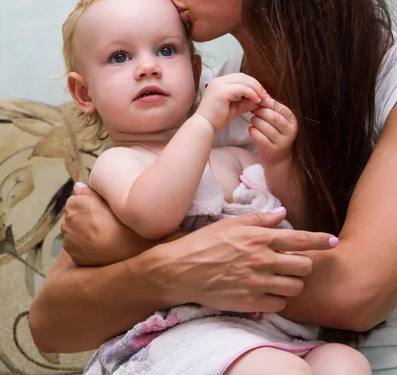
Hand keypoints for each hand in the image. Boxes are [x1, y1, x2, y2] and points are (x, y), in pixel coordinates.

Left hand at [61, 184, 152, 265]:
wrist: (127, 249)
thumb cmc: (119, 220)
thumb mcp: (107, 200)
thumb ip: (88, 192)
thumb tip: (76, 187)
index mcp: (72, 205)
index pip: (76, 201)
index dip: (89, 205)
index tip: (100, 211)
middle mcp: (66, 223)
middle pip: (73, 218)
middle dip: (83, 219)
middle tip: (103, 223)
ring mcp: (69, 241)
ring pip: (75, 234)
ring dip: (83, 234)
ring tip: (102, 235)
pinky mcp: (74, 256)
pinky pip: (78, 249)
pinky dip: (85, 248)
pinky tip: (100, 246)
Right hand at [159, 208, 337, 313]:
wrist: (182, 270)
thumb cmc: (205, 243)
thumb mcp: (231, 223)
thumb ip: (260, 219)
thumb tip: (283, 214)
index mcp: (260, 237)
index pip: (301, 239)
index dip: (321, 240)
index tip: (333, 241)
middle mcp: (263, 260)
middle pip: (304, 266)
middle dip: (303, 264)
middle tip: (292, 262)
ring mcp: (259, 282)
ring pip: (296, 286)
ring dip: (293, 282)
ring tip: (280, 277)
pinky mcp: (252, 302)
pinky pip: (281, 303)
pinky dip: (279, 298)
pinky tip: (268, 291)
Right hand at [196, 73, 265, 130]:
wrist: (204, 125)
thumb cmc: (217, 118)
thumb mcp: (234, 108)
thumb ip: (246, 102)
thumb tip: (259, 100)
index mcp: (220, 83)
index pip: (240, 77)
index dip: (252, 83)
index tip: (261, 94)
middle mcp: (218, 80)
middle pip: (243, 76)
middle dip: (256, 85)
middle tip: (265, 95)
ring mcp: (219, 84)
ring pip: (243, 80)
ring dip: (255, 88)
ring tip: (262, 98)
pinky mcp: (222, 91)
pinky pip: (242, 88)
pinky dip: (251, 93)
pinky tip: (256, 101)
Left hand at [249, 94, 297, 166]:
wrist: (278, 156)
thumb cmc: (275, 132)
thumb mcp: (278, 120)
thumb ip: (272, 108)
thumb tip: (262, 94)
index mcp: (293, 121)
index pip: (281, 108)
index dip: (268, 103)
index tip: (259, 100)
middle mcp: (290, 131)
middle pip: (273, 117)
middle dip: (261, 112)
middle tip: (254, 111)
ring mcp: (282, 142)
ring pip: (265, 127)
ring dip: (255, 121)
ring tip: (253, 119)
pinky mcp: (272, 150)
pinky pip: (259, 138)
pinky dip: (253, 131)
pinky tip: (251, 129)